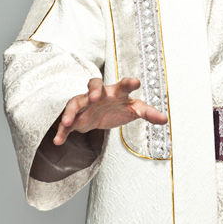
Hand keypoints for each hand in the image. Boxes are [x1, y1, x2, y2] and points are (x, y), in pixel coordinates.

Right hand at [53, 77, 167, 145]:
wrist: (101, 114)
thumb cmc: (118, 106)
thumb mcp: (134, 110)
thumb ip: (148, 113)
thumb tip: (165, 119)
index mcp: (117, 92)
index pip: (124, 85)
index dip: (129, 83)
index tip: (136, 83)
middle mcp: (99, 95)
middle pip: (94, 85)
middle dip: (94, 90)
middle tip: (95, 97)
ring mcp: (85, 104)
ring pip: (75, 103)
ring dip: (70, 112)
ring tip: (67, 122)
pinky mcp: (76, 117)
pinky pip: (66, 123)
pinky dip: (61, 131)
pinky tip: (58, 141)